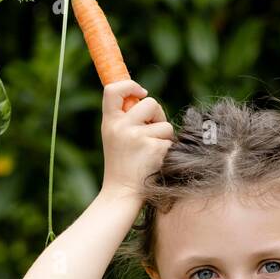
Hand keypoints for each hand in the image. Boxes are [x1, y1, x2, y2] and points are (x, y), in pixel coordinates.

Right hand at [100, 79, 174, 200]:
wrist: (121, 193)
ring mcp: (137, 137)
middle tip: (151, 132)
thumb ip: (125, 118)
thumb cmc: (121, 165)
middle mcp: (122, 127)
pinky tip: (156, 162)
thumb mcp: (114, 137)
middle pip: (151, 103)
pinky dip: (167, 151)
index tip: (141, 92)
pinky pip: (170, 141)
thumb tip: (142, 96)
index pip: (113, 90)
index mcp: (109, 122)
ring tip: (151, 152)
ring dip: (164, 137)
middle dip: (157, 116)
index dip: (130, 85)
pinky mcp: (153, 148)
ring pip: (165, 124)